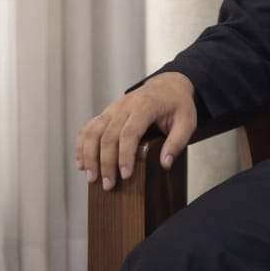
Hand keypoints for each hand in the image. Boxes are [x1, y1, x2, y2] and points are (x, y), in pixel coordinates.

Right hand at [76, 72, 197, 191]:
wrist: (167, 85)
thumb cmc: (178, 104)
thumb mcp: (187, 121)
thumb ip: (177, 142)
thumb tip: (165, 164)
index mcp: (145, 106)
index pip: (129, 133)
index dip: (125, 155)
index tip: (126, 175)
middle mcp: (124, 106)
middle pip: (108, 136)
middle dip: (106, 163)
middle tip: (108, 184)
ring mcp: (112, 109)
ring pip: (93, 132)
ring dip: (89, 156)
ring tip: (91, 178)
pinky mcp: (106, 113)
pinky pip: (88, 128)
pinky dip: (81, 145)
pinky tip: (82, 162)